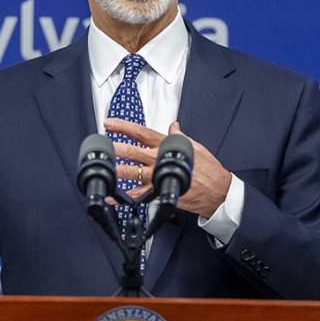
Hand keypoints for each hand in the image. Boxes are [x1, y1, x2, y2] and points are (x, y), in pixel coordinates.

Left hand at [104, 118, 230, 218]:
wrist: (217, 192)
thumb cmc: (208, 169)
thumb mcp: (195, 147)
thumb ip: (180, 137)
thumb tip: (173, 126)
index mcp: (167, 146)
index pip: (142, 132)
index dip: (124, 127)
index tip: (110, 123)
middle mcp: (160, 160)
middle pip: (133, 151)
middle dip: (116, 147)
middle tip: (102, 145)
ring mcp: (158, 177)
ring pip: (133, 172)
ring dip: (116, 170)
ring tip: (103, 168)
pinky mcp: (159, 192)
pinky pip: (138, 195)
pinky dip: (124, 197)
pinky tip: (112, 197)